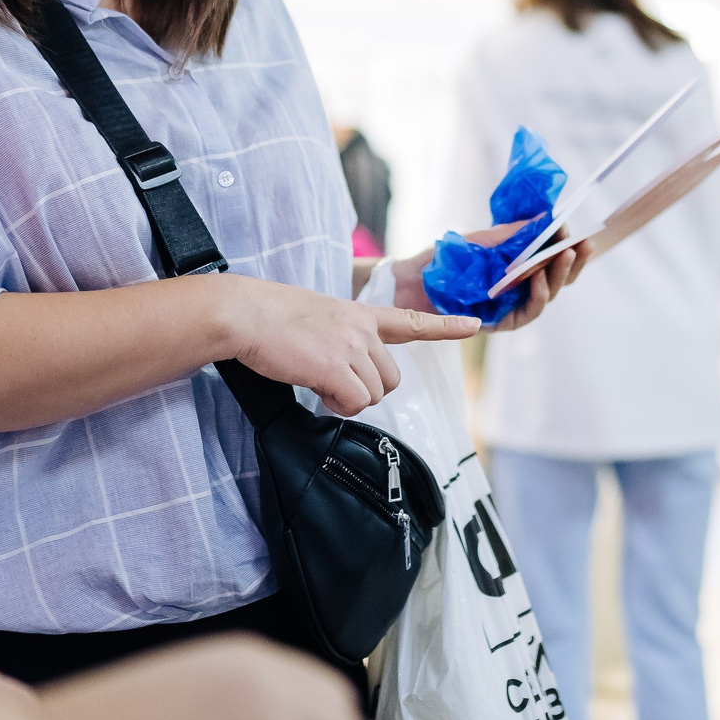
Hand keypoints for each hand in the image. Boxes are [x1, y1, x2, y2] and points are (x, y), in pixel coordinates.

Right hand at [219, 276, 479, 413]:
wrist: (246, 313)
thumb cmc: (272, 318)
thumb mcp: (320, 319)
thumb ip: (344, 340)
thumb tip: (345, 375)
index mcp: (360, 315)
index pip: (410, 321)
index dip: (445, 326)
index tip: (474, 325)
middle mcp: (363, 330)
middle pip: (391, 380)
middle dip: (365, 390)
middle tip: (331, 382)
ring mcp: (352, 347)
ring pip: (373, 395)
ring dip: (347, 399)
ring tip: (317, 380)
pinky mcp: (336, 367)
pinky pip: (354, 403)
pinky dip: (337, 406)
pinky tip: (315, 389)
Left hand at [392, 219, 593, 335]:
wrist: (413, 282)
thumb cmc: (445, 260)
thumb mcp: (482, 240)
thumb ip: (512, 234)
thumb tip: (544, 219)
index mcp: (520, 266)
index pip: (553, 258)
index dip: (568, 246)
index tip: (577, 230)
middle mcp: (521, 287)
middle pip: (558, 278)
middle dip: (573, 261)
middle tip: (584, 243)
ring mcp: (513, 305)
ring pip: (548, 294)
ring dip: (559, 275)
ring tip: (565, 254)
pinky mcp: (502, 322)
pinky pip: (527, 312)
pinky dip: (536, 294)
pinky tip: (538, 276)